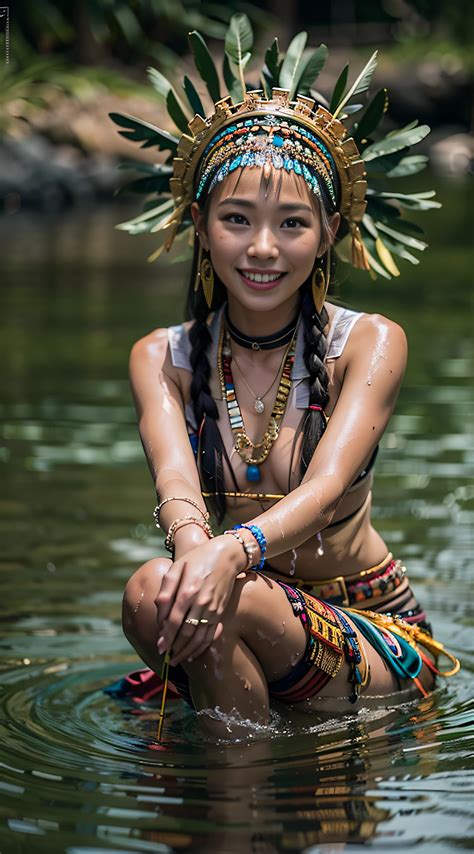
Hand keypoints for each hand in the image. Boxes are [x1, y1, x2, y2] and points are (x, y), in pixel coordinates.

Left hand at [155, 535, 244, 666]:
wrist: (228, 555)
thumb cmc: (198, 558)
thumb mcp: (178, 566)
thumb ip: (166, 588)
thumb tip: (160, 611)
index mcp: (189, 590)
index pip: (175, 620)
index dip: (166, 636)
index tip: (159, 648)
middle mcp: (202, 602)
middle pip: (187, 632)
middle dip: (175, 648)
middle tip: (166, 659)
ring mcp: (213, 609)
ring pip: (199, 637)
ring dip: (187, 651)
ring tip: (177, 660)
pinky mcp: (220, 612)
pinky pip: (211, 635)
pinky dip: (202, 647)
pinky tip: (193, 653)